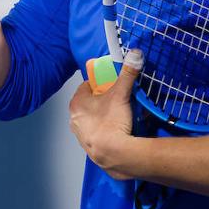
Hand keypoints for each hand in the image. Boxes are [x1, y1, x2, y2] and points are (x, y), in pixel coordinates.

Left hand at [68, 51, 141, 180]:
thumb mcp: (121, 93)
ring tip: (119, 118)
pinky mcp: (89, 150)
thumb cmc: (112, 121)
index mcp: (76, 103)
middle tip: (117, 100)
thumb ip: (127, 73)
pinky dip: (105, 133)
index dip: (99, 84)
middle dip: (102, 101)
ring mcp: (80, 136)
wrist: (114, 154)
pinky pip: (97, 136)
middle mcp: (74, 119)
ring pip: (91, 121)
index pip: (86, 87)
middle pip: (89, 104)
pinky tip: (117, 134)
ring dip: (102, 118)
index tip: (110, 85)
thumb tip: (135, 53)